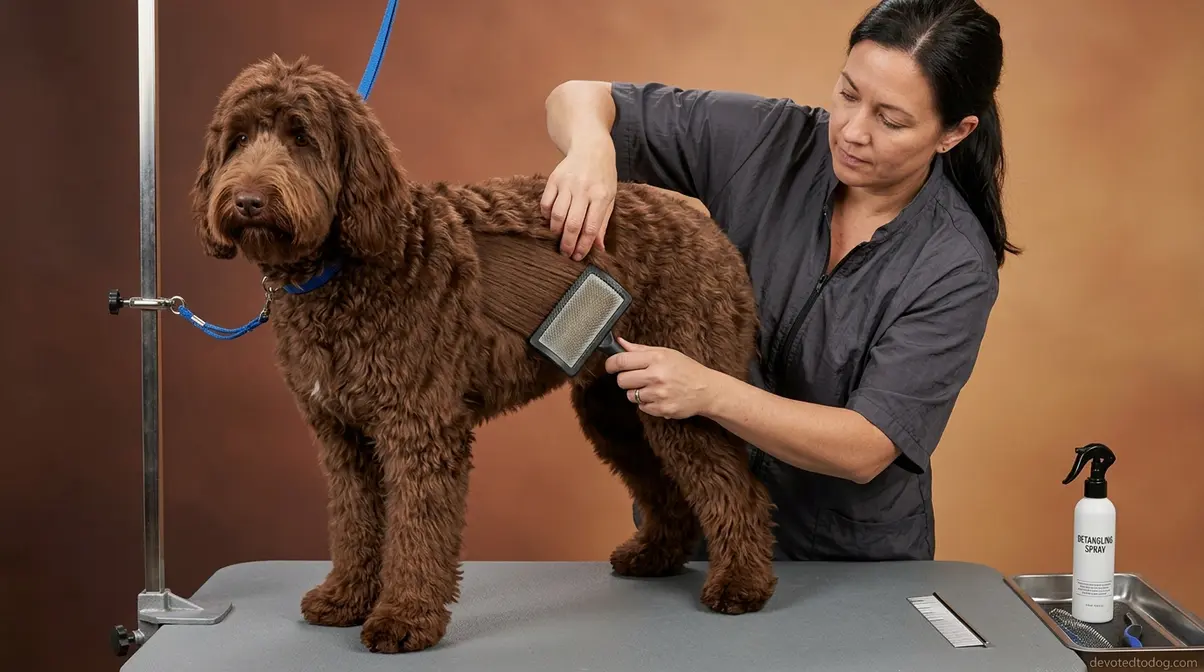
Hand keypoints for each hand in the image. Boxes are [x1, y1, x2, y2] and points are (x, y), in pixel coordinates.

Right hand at [540, 137, 616, 259]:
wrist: (591, 147)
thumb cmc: (603, 175)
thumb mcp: (610, 197)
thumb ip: (603, 222)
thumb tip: (598, 247)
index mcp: (601, 196)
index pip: (591, 228)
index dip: (583, 246)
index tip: (578, 257)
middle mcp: (583, 189)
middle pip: (572, 224)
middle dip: (567, 243)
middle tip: (566, 254)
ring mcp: (566, 183)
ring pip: (557, 215)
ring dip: (556, 232)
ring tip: (559, 239)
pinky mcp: (553, 179)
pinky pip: (546, 203)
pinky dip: (547, 216)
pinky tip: (552, 221)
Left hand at [605, 338, 719, 419]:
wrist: (706, 390)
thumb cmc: (685, 369)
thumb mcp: (665, 353)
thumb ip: (640, 349)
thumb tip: (619, 342)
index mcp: (656, 358)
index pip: (621, 360)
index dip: (610, 364)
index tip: (610, 366)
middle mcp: (656, 376)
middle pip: (621, 380)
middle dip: (626, 379)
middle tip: (637, 377)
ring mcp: (659, 394)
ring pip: (630, 395)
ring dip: (636, 392)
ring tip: (652, 388)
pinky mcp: (661, 409)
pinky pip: (641, 407)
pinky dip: (646, 403)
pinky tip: (658, 397)